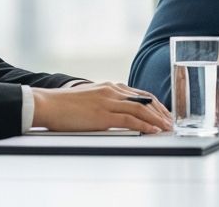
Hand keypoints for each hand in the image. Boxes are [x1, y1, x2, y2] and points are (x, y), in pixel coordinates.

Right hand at [31, 82, 172, 133]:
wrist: (47, 104)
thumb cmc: (65, 105)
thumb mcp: (91, 99)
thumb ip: (106, 102)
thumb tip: (118, 114)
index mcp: (110, 87)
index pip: (141, 95)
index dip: (156, 105)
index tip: (165, 113)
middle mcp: (113, 91)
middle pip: (145, 101)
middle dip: (161, 112)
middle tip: (171, 122)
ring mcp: (108, 102)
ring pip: (141, 110)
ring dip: (157, 120)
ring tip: (167, 128)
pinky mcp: (103, 114)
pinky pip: (129, 119)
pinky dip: (144, 126)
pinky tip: (152, 131)